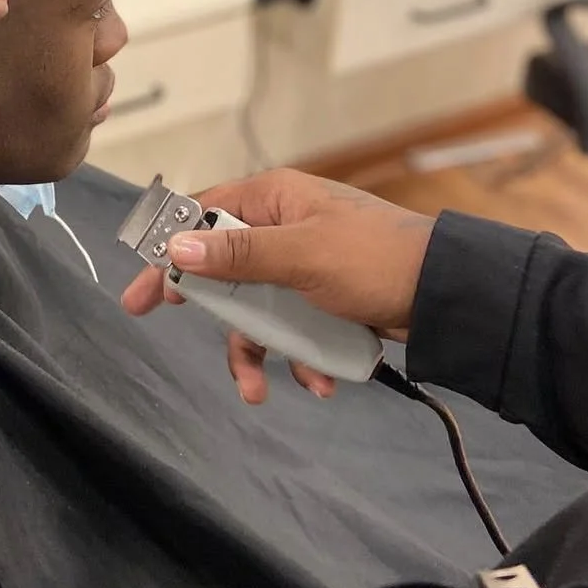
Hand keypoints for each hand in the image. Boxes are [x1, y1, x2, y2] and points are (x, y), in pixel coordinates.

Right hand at [120, 169, 433, 403]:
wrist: (446, 291)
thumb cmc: (371, 259)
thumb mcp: (300, 256)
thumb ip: (238, 253)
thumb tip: (176, 246)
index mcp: (272, 199)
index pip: (201, 216)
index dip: (168, 252)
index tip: (141, 294)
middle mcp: (283, 225)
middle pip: (225, 270)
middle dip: (223, 322)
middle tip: (221, 357)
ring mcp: (303, 263)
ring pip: (257, 307)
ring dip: (262, 351)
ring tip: (265, 389)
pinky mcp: (324, 295)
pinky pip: (292, 324)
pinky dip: (300, 355)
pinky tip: (320, 380)